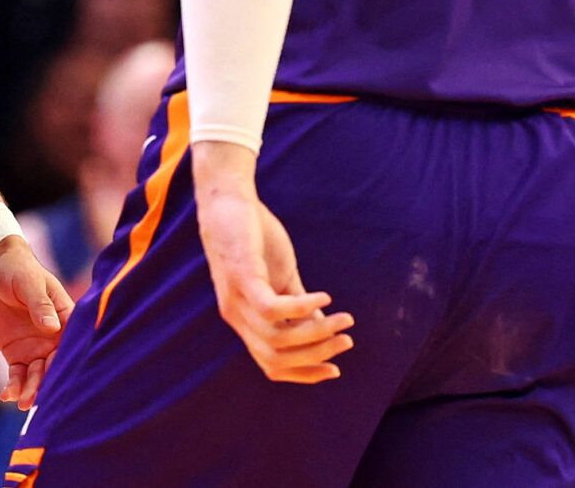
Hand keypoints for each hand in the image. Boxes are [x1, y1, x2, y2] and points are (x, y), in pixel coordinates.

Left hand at [0, 236, 73, 409]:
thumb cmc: (19, 270)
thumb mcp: (29, 284)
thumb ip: (40, 305)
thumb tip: (52, 327)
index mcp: (66, 319)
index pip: (72, 345)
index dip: (70, 363)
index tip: (67, 381)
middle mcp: (54, 338)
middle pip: (55, 366)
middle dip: (49, 383)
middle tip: (38, 399)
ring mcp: (35, 348)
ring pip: (37, 375)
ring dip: (32, 390)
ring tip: (23, 403)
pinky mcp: (16, 353)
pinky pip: (17, 374)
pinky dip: (14, 386)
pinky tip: (7, 395)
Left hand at [193, 142, 351, 383]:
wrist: (228, 201)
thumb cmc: (254, 237)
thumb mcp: (281, 276)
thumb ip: (299, 303)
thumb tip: (324, 327)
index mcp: (245, 321)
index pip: (272, 366)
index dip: (304, 374)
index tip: (335, 370)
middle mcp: (236, 317)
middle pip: (276, 359)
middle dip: (316, 356)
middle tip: (346, 341)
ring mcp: (236, 300)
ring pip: (277, 339)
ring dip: (316, 333)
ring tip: (343, 320)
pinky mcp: (241, 278)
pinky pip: (272, 309)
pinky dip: (302, 309)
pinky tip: (325, 297)